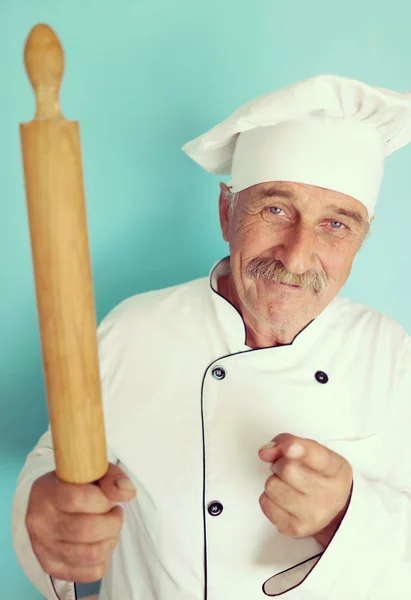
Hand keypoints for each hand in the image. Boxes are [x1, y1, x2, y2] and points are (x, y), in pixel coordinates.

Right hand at [26, 463, 135, 582]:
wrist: (50, 503)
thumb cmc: (75, 484)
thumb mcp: (92, 470)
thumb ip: (112, 477)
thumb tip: (127, 492)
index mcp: (46, 492)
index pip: (78, 499)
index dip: (104, 500)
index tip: (111, 499)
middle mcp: (39, 522)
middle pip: (86, 530)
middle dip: (112, 522)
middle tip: (115, 513)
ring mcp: (43, 547)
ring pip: (90, 554)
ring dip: (111, 540)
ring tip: (110, 527)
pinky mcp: (52, 566)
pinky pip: (90, 572)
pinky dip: (104, 559)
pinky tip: (100, 543)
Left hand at [258, 434, 352, 546]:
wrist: (335, 514)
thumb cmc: (321, 478)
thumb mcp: (314, 453)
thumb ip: (289, 443)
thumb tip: (266, 451)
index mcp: (336, 470)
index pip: (316, 456)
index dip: (300, 450)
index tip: (291, 447)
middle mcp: (328, 494)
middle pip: (287, 469)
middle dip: (280, 464)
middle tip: (288, 468)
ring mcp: (313, 514)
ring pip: (272, 486)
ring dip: (274, 481)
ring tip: (288, 485)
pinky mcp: (295, 529)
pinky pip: (265, 503)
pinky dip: (270, 498)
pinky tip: (284, 499)